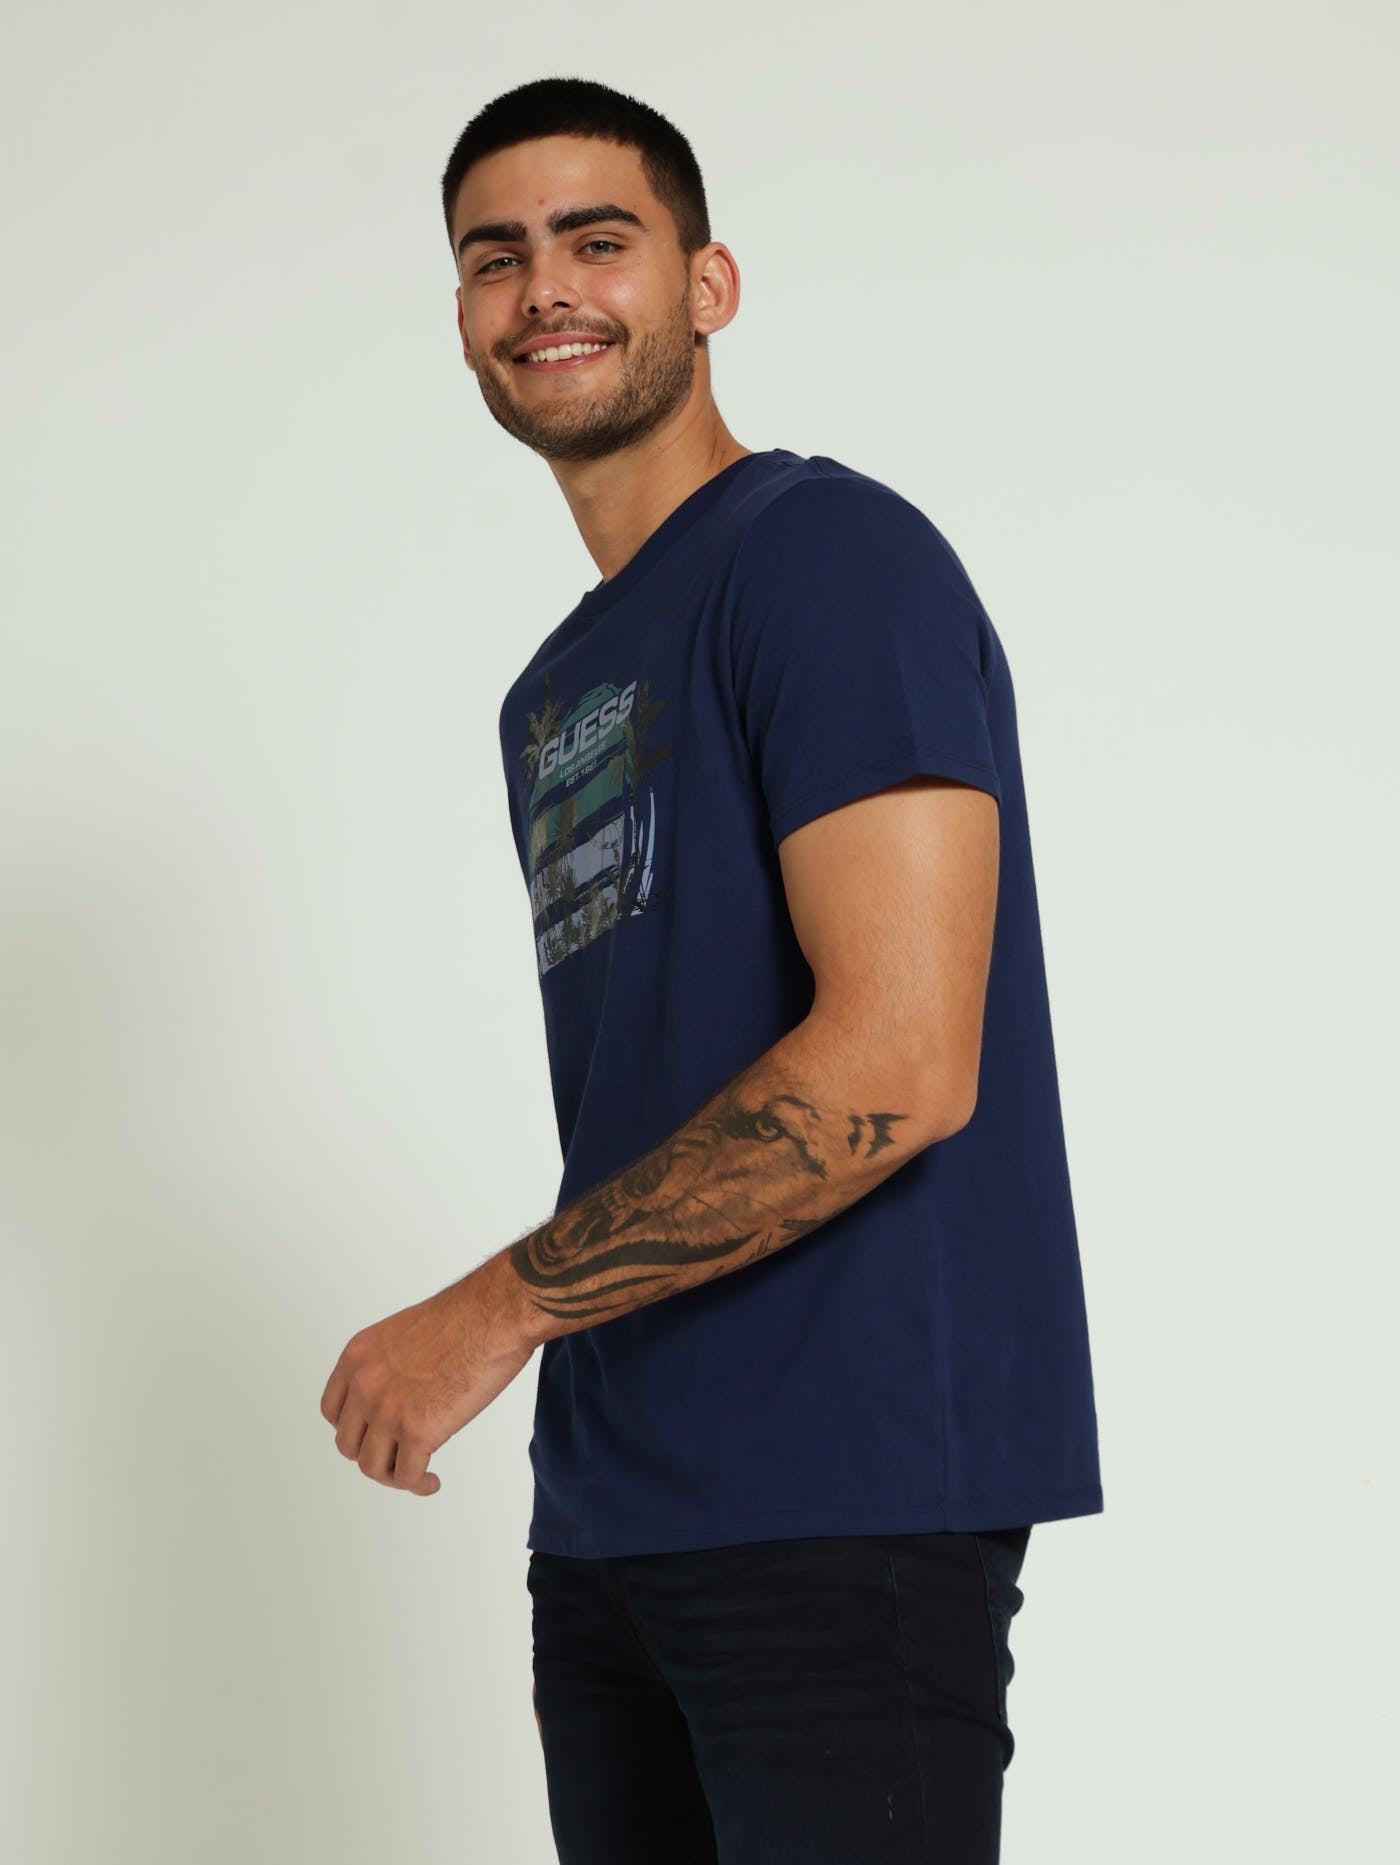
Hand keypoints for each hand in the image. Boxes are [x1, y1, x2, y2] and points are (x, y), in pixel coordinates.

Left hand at [319, 1269, 535, 1496]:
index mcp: (358, 1355)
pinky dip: (418, 1484)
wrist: (494, 1314)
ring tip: (417, 1473)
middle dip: (373, 1453)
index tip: (372, 1435)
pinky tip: (432, 1480)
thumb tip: (398, 1395)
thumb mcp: (405, 1332)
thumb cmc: (466, 1316)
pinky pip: (406, 1475)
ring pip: (371, 1466)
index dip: (353, 1429)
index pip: (333, 1409)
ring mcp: (387, 1409)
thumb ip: (389, 1364)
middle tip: (397, 1455)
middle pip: (348, 1443)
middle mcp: (364, 1384)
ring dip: (393, 1476)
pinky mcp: (417, 1431)